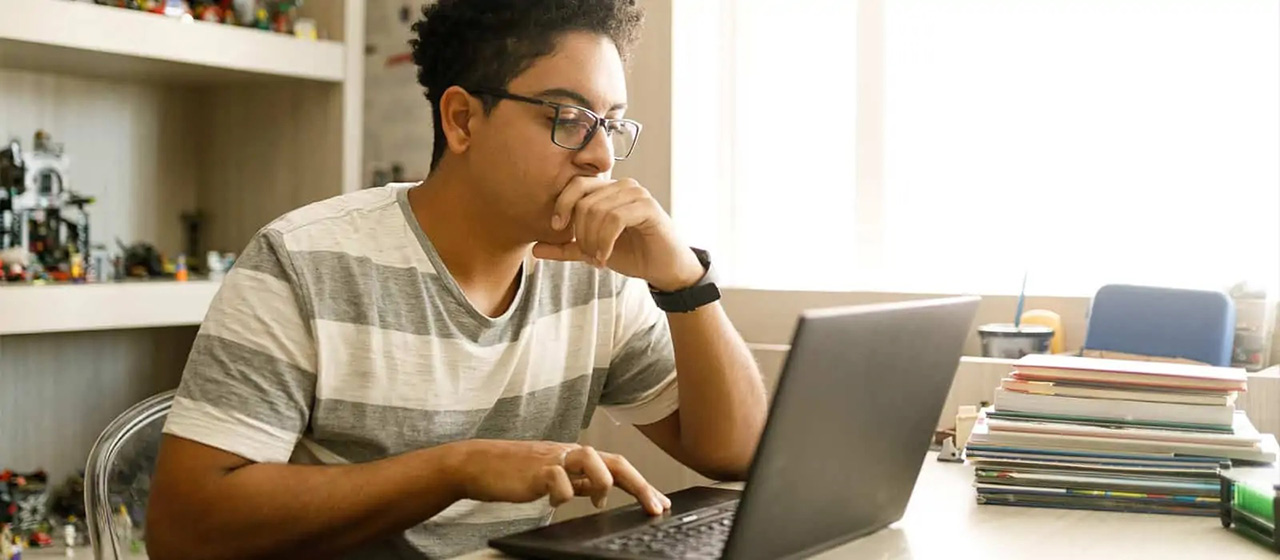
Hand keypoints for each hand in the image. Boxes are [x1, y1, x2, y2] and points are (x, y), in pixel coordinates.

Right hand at [449, 440, 671, 514]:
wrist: (479, 464)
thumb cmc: (516, 472)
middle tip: (655, 506)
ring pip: (591, 458)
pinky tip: (552, 503)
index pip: (618, 466)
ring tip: (597, 501)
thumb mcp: (555, 477)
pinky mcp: (535, 470)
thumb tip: (601, 493)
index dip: (642, 484)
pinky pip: (558, 479)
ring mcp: (554, 459)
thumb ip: (578, 482)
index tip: (660, 503)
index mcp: (577, 457)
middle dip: (640, 484)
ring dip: (602, 483)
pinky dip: (561, 494)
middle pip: (614, 461)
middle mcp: (570, 453)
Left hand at [534, 177, 704, 291]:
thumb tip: (534, 249)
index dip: (563, 205)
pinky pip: (615, 218)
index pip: (576, 185)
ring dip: (592, 240)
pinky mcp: (648, 207)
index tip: (558, 229)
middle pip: (584, 201)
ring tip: (598, 258)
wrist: (665, 269)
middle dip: (580, 233)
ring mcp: (637, 194)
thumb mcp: (592, 251)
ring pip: (598, 210)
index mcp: (609, 190)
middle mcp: (623, 186)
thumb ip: (566, 248)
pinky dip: (605, 241)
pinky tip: (606, 256)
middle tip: (587, 255)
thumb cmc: (633, 255)